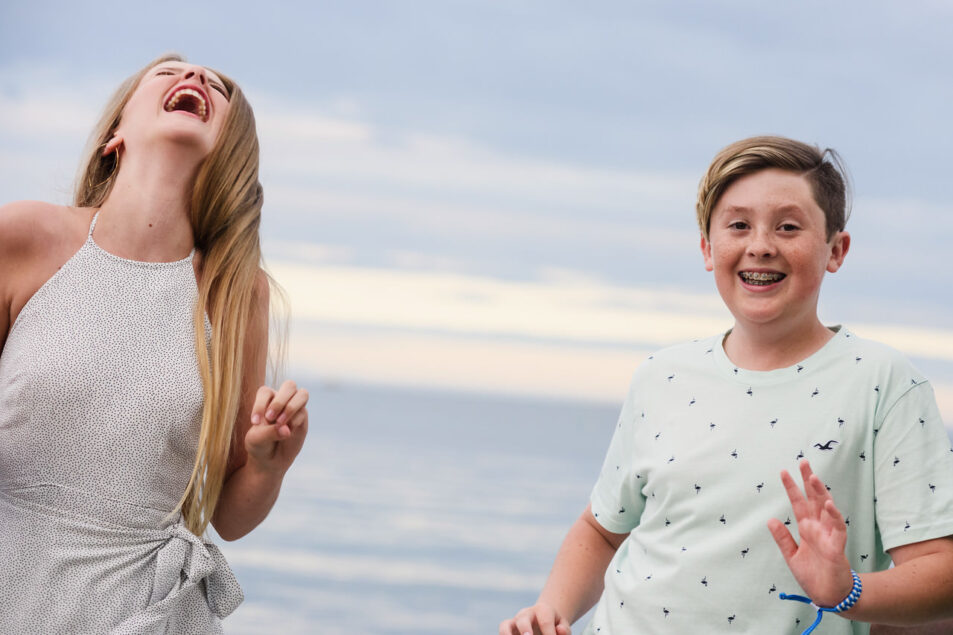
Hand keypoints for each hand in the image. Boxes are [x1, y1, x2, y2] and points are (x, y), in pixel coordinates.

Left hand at [245, 379, 308, 473]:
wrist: (270, 460)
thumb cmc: (259, 445)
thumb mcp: (257, 440)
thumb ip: (270, 432)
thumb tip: (288, 430)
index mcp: (266, 399)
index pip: (266, 392)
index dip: (260, 405)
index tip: (255, 422)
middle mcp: (282, 399)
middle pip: (289, 386)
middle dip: (280, 401)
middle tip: (270, 418)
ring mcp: (295, 407)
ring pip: (302, 394)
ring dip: (291, 407)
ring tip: (281, 423)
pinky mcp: (303, 418)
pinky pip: (303, 413)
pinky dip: (294, 422)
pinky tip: (287, 433)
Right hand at [499, 603, 570, 634]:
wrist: (544, 619)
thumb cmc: (555, 625)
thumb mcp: (563, 624)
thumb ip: (564, 629)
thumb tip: (559, 630)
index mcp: (543, 610)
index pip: (545, 621)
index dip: (549, 634)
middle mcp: (527, 613)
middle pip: (523, 619)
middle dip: (525, 630)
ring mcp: (516, 621)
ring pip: (506, 624)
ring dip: (507, 634)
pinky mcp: (508, 628)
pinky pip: (502, 630)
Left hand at [768, 459, 852, 607]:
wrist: (828, 595)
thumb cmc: (813, 575)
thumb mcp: (791, 555)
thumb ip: (783, 538)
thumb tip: (770, 519)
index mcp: (807, 528)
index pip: (798, 503)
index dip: (792, 488)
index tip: (784, 472)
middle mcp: (818, 528)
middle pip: (813, 499)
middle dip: (809, 481)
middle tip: (803, 462)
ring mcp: (828, 535)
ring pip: (826, 509)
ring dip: (821, 493)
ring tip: (813, 477)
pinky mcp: (837, 546)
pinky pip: (838, 528)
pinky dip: (834, 515)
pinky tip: (828, 504)